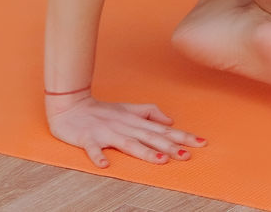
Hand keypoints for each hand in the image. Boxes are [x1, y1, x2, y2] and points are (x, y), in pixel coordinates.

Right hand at [47, 94, 206, 167]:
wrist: (70, 105)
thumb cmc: (100, 110)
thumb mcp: (128, 109)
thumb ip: (149, 113)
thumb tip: (170, 120)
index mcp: (134, 120)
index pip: (162, 129)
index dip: (181, 135)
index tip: (201, 142)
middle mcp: (124, 126)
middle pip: (150, 137)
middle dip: (169, 146)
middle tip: (187, 155)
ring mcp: (106, 132)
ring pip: (128, 143)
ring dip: (144, 152)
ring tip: (160, 160)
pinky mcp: (87, 138)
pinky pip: (93, 149)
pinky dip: (98, 156)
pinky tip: (105, 165)